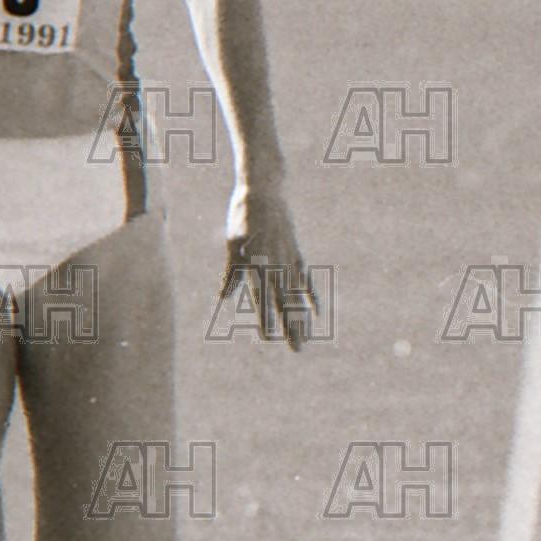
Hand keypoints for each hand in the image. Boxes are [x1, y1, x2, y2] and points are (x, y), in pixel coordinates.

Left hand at [219, 189, 315, 350]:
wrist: (265, 191)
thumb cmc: (242, 216)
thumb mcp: (232, 243)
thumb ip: (231, 272)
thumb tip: (224, 298)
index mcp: (258, 263)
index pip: (262, 298)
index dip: (265, 318)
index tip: (269, 338)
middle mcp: (276, 265)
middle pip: (285, 302)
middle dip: (291, 327)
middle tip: (297, 350)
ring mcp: (289, 259)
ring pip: (298, 295)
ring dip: (302, 318)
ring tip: (306, 339)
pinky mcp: (296, 253)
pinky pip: (305, 279)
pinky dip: (310, 296)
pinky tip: (317, 312)